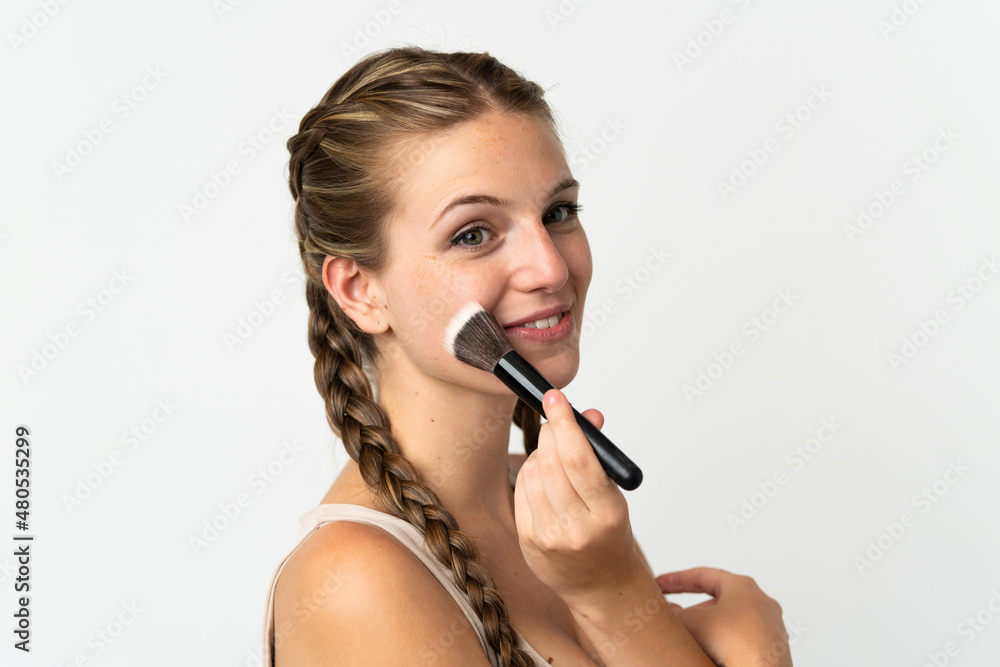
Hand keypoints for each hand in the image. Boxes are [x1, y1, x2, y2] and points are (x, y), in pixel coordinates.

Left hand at [514, 389, 642, 603]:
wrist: (601, 586)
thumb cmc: (609, 534)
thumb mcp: (614, 494)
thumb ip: (599, 455)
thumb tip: (589, 414)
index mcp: (608, 513)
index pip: (579, 459)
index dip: (564, 423)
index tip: (555, 397)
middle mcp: (578, 528)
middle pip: (552, 464)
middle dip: (549, 433)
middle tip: (553, 421)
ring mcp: (550, 537)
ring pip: (533, 475)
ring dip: (539, 454)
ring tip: (553, 456)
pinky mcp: (529, 542)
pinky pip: (521, 493)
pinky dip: (529, 475)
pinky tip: (541, 477)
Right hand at [657, 567, 791, 666]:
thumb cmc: (736, 644)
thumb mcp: (693, 621)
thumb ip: (676, 612)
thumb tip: (669, 611)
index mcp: (743, 586)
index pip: (703, 575)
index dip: (677, 579)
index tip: (661, 584)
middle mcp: (760, 602)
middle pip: (717, 598)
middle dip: (693, 607)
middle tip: (675, 612)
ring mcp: (769, 626)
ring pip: (730, 620)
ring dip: (708, 626)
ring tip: (691, 636)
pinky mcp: (770, 648)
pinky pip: (741, 638)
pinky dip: (723, 641)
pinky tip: (710, 651)